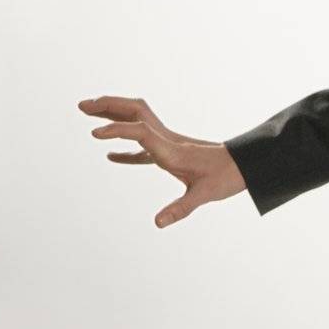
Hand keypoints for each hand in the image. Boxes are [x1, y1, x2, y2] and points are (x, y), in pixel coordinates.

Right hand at [78, 96, 246, 226]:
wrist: (246, 166)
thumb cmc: (227, 178)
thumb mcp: (204, 195)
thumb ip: (181, 208)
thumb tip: (157, 223)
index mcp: (171, 149)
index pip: (140, 131)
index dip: (117, 131)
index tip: (94, 134)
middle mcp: (167, 140)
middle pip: (135, 112)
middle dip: (108, 106)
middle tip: (82, 106)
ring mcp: (168, 144)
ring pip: (137, 122)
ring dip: (114, 116)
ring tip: (89, 115)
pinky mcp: (171, 154)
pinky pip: (142, 147)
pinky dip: (124, 148)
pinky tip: (111, 156)